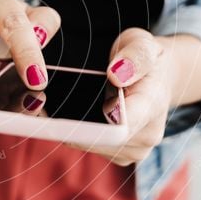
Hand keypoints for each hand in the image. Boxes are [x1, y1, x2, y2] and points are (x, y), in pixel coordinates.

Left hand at [73, 28, 200, 165]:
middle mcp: (147, 135)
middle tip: (45, 103)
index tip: (62, 120)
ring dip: (71, 128)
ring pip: (88, 145)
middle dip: (72, 124)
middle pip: (98, 139)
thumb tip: (117, 74)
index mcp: (153, 105)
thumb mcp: (141, 42)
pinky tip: (74, 115)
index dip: (92, 126)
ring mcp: (135, 150)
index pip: (123, 125)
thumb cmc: (142, 57)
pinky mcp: (120, 157)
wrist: (155, 77)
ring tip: (65, 103)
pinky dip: (76, 132)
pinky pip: (88, 147)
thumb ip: (135, 55)